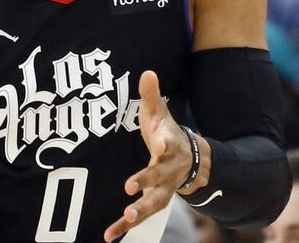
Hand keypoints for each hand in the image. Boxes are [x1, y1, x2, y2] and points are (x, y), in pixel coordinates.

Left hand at [103, 71, 210, 241]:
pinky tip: (109, 236)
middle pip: (160, 178)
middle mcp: (169, 171)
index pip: (169, 145)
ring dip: (139, 212)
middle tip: (130, 189)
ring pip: (154, 204)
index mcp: (170, 147)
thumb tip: (147, 71)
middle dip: (146, 183)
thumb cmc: (166, 133)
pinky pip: (140, 217)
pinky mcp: (153, 202)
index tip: (161, 145)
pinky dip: (125, 226)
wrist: (189, 160)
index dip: (166, 145)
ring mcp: (163, 189)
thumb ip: (152, 95)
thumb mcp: (160, 113)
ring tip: (125, 219)